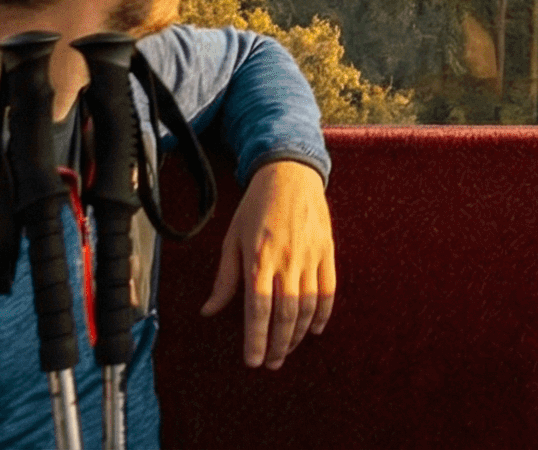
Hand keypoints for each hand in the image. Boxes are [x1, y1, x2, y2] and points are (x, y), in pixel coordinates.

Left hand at [202, 160, 336, 368]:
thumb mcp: (232, 239)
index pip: (258, 310)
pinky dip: (323, 312)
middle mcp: (286, 260)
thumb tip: (209, 311)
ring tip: (287, 349)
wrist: (290, 174)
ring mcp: (310, 256)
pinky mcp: (326, 250)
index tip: (253, 361)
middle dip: (278, 344)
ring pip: (308, 306)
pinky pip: (328, 289)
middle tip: (271, 363)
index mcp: (258, 259)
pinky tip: (314, 328)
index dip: (256, 339)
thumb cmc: (256, 207)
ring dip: (298, 333)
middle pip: (285, 314)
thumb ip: (224, 279)